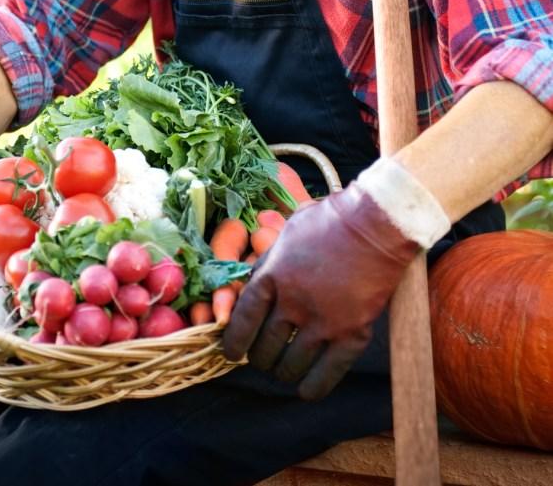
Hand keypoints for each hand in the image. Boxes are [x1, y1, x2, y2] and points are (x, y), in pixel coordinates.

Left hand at [222, 184, 418, 399]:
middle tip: (263, 358)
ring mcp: (323, 321)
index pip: (243, 320)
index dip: (234, 342)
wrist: (377, 224)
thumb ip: (270, 262)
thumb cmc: (331, 220)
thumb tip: (253, 285)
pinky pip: (326, 373)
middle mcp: (293, 303)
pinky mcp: (351, 334)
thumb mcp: (288, 233)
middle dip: (259, 358)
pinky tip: (306, 390)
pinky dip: (313, 387)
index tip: (232, 352)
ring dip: (283, 372)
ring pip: (291, 365)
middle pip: (264, 347)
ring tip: (284, 370)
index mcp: (273, 275)